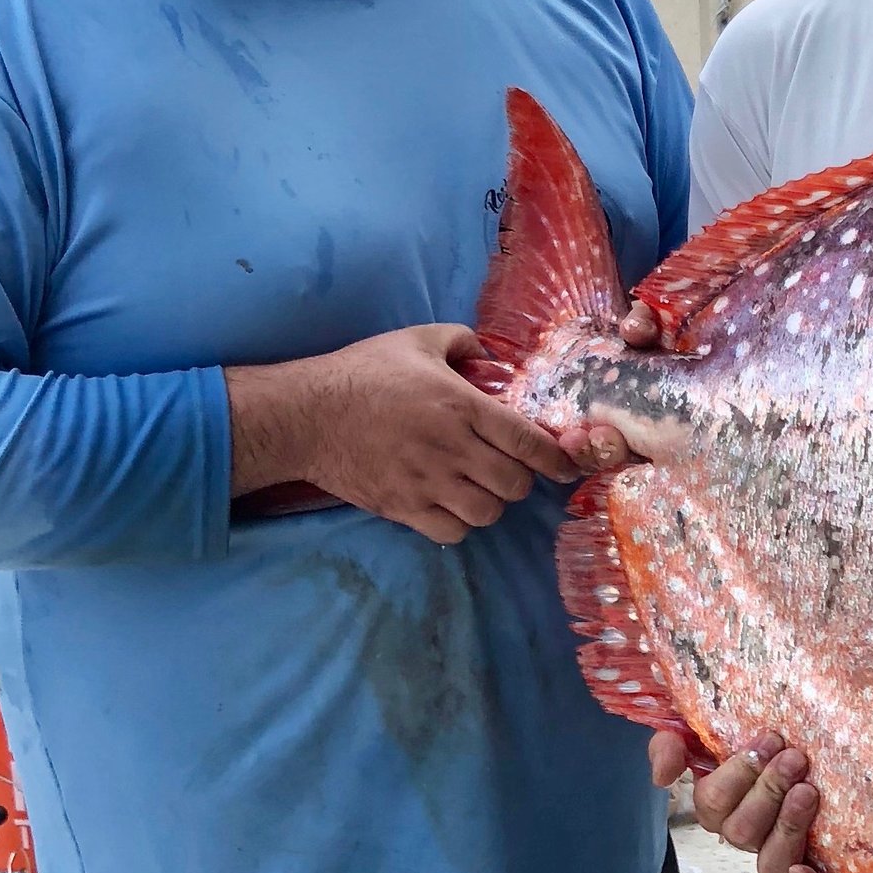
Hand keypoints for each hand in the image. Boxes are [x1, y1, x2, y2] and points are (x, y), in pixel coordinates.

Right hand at [226, 323, 576, 544]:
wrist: (306, 415)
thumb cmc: (362, 373)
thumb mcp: (416, 340)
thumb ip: (462, 341)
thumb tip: (489, 354)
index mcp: (462, 406)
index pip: (529, 442)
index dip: (557, 459)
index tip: (566, 464)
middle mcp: (451, 448)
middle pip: (515, 484)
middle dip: (520, 479)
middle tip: (508, 468)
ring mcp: (427, 483)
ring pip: (488, 513)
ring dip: (491, 503)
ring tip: (479, 487)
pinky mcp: (403, 508)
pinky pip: (452, 532)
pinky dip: (459, 524)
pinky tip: (451, 505)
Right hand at [653, 732, 824, 872]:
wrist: (789, 745)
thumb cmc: (742, 741)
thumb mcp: (696, 733)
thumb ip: (669, 746)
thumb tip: (662, 779)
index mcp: (715, 806)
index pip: (715, 800)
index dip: (741, 772)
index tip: (771, 739)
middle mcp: (741, 833)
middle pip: (743, 831)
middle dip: (770, 791)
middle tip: (794, 759)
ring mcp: (771, 851)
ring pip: (769, 862)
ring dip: (788, 827)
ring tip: (807, 792)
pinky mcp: (806, 864)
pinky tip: (806, 871)